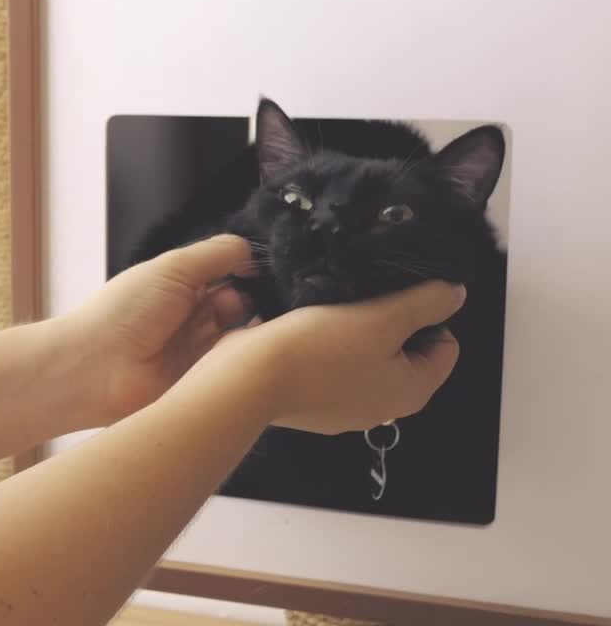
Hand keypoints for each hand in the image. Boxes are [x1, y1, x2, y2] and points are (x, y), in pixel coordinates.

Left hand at [58, 235, 257, 426]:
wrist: (94, 370)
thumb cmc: (122, 313)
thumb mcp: (172, 268)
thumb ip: (216, 254)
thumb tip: (253, 252)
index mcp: (180, 283)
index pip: (228, 270)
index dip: (249, 268)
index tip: (270, 269)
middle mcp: (191, 314)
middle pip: (242, 300)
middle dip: (256, 298)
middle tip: (255, 300)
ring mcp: (198, 347)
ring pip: (244, 332)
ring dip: (253, 328)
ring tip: (251, 325)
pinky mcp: (204, 379)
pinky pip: (237, 365)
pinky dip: (246, 357)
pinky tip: (249, 350)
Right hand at [198, 279, 466, 434]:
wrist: (250, 378)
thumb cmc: (320, 348)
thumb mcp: (382, 317)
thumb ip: (426, 303)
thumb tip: (455, 295)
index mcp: (412, 391)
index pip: (445, 346)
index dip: (424, 316)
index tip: (389, 299)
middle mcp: (385, 408)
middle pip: (404, 353)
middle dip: (387, 325)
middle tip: (360, 302)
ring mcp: (345, 410)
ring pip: (366, 359)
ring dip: (354, 335)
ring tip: (331, 312)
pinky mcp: (312, 405)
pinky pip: (333, 369)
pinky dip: (326, 351)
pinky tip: (306, 334)